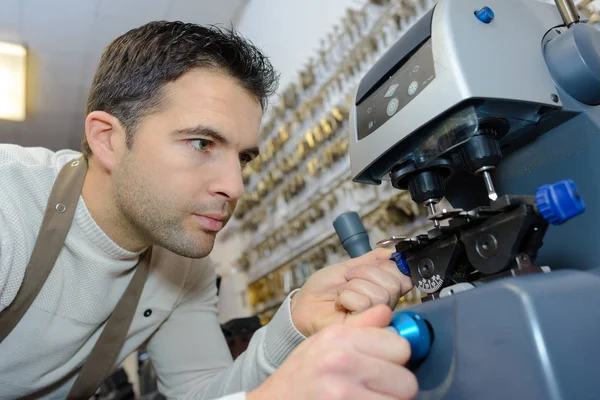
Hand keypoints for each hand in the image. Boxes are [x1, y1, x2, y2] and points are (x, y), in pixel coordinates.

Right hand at [248, 305, 417, 399]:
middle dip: (395, 387)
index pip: (400, 346)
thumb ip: (359, 326)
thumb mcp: (323, 341)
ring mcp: (343, 392)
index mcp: (339, 337)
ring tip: (368, 396)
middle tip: (377, 388)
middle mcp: (342, 361)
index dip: (395, 359)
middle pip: (405, 380)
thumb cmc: (300, 375)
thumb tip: (386, 311)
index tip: (385, 364)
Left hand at [291, 248, 412, 336]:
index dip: (385, 267)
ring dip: (353, 286)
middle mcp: (385, 306)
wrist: (304, 304)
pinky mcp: (362, 328)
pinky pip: (365, 304)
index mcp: (386, 291)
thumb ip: (374, 259)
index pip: (405, 275)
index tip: (363, 268)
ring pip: (380, 294)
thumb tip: (396, 252)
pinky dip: (347, 297)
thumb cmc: (325, 289)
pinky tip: (339, 304)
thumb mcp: (351, 266)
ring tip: (342, 292)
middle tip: (348, 279)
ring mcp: (375, 319)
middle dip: (365, 273)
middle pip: (394, 284)